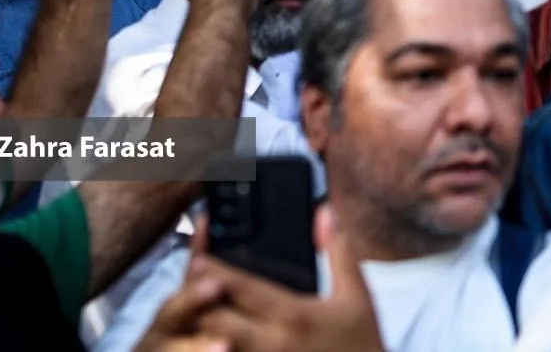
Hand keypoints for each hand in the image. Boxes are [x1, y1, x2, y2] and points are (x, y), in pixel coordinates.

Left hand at [147, 206, 382, 351]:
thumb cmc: (363, 346)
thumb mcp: (358, 297)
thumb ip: (338, 252)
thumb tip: (324, 211)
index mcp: (294, 314)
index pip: (240, 288)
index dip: (213, 271)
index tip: (197, 259)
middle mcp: (272, 343)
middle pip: (214, 318)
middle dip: (196, 301)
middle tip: (187, 288)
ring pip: (212, 345)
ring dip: (198, 331)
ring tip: (190, 317)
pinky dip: (213, 350)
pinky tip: (210, 342)